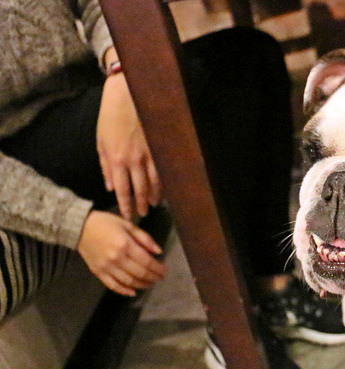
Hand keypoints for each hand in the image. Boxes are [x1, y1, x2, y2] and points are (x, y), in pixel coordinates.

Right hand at [77, 211, 166, 296]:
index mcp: (125, 245)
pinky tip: (133, 292)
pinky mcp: (98, 272)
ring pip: (128, 281)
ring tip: (150, 283)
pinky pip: (112, 285)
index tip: (165, 270)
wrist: (79, 227)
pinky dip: (124, 291)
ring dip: (142, 285)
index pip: (147, 262)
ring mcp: (106, 267)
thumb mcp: (128, 225)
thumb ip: (145, 238)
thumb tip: (159, 251)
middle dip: (153, 277)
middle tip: (160, 278)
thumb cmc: (105, 223)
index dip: (158, 268)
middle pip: (140, 273)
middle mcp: (116, 258)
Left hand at [96, 71, 160, 219]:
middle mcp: (133, 161)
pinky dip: (164, 182)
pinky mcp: (159, 147)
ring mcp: (148, 155)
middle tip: (143, 214)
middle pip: (140, 190)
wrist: (128, 96)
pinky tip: (164, 189)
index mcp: (116, 160)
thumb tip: (109, 186)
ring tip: (155, 204)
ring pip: (154, 183)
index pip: (122, 190)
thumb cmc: (111, 116)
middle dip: (141, 204)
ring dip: (155, 196)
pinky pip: (163, 170)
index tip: (128, 216)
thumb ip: (105, 166)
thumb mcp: (100, 141)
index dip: (126, 205)